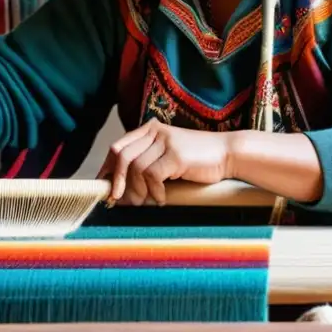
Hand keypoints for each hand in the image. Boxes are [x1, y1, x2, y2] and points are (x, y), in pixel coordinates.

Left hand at [97, 119, 232, 205]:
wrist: (228, 154)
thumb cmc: (197, 160)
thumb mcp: (167, 156)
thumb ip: (145, 164)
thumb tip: (120, 189)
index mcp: (150, 129)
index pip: (118, 146)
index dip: (107, 167)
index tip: (103, 186)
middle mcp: (155, 131)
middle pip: (122, 156)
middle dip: (117, 181)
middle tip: (117, 199)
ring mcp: (166, 141)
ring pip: (136, 168)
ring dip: (138, 191)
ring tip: (146, 202)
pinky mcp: (176, 155)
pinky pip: (153, 176)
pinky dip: (155, 192)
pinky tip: (163, 199)